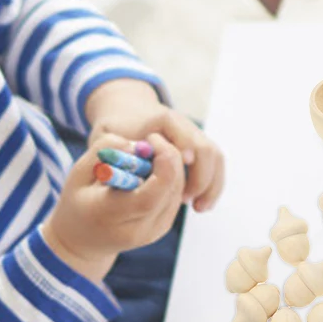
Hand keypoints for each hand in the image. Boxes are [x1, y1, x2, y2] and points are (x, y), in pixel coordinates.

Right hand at [44, 129, 187, 279]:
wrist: (83, 242)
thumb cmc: (78, 202)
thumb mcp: (78, 173)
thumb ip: (103, 151)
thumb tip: (137, 144)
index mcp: (110, 216)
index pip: (149, 196)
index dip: (162, 164)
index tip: (152, 140)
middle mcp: (137, 230)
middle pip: (170, 189)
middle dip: (168, 156)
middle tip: (151, 139)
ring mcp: (153, 231)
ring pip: (177, 189)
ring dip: (170, 165)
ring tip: (146, 156)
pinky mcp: (163, 227)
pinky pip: (176, 194)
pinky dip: (170, 176)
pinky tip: (151, 169)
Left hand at [84, 79, 225, 211]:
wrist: (128, 114)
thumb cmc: (115, 129)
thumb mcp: (107, 136)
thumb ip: (112, 149)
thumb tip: (131, 167)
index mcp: (161, 119)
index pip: (181, 132)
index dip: (183, 150)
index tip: (182, 169)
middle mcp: (183, 125)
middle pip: (204, 147)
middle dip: (200, 177)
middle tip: (186, 200)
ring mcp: (193, 136)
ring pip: (215, 158)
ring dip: (210, 184)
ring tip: (198, 208)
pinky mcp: (198, 149)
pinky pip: (214, 165)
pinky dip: (212, 185)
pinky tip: (201, 205)